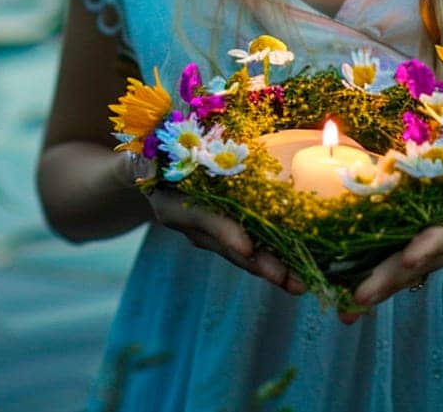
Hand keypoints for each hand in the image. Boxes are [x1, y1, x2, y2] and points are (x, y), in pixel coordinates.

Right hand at [133, 155, 306, 297]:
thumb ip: (141, 163)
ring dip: (275, 269)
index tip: (246, 247)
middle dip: (260, 264)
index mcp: (173, 208)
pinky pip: (254, 248)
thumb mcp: (140, 157)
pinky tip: (302, 268)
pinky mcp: (230, 234)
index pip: (202, 220)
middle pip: (230, 248)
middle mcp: (195, 229)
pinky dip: (278, 258)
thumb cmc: (150, 157)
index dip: (224, 232)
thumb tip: (143, 164)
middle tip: (289, 279)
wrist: (152, 176)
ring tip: (302, 284)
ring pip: (246, 255)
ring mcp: (213, 236)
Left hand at [337, 151, 442, 324]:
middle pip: (424, 262)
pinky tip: (344, 291)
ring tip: (346, 309)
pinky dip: (376, 276)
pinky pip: (402, 266)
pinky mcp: (432, 251)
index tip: (409, 258)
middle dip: (391, 279)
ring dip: (378, 288)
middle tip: (357, 298)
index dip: (433, 244)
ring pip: (409, 271)